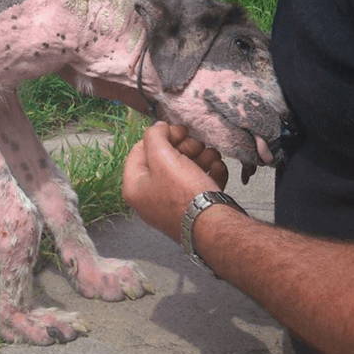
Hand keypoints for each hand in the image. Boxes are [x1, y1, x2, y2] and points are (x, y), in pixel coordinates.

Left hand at [122, 122, 228, 241]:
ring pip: (184, 171)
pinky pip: (198, 185)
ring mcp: (171, 205)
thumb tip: (157, 127)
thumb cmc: (184, 193)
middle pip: (164, 160)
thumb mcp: (163, 157)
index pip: (139, 150)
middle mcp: (150, 198)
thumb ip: (155, 136)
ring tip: (212, 154)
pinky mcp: (192, 210)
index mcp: (135, 187)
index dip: (159, 135)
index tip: (178, 129)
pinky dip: (209, 174)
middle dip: (184, 147)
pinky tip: (218, 168)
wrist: (215, 226)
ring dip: (200, 157)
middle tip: (197, 142)